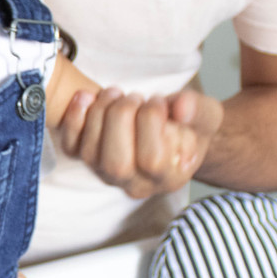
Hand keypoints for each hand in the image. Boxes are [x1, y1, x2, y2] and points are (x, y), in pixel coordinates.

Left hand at [59, 83, 223, 200]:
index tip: (159, 101)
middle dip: (120, 119)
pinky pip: (71, 148)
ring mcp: (108, 175)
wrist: (172, 130)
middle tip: (134, 97)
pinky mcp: (88, 160)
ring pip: (91, 154)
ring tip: (117, 93)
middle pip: (116, 164)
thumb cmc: (189, 125)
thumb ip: (198, 111)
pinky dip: (73, 120)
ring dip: (99, 114)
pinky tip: (86, 96)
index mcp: (170, 178)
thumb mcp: (205, 115)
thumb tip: (182, 107)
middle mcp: (136, 184)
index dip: (152, 123)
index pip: (152, 161)